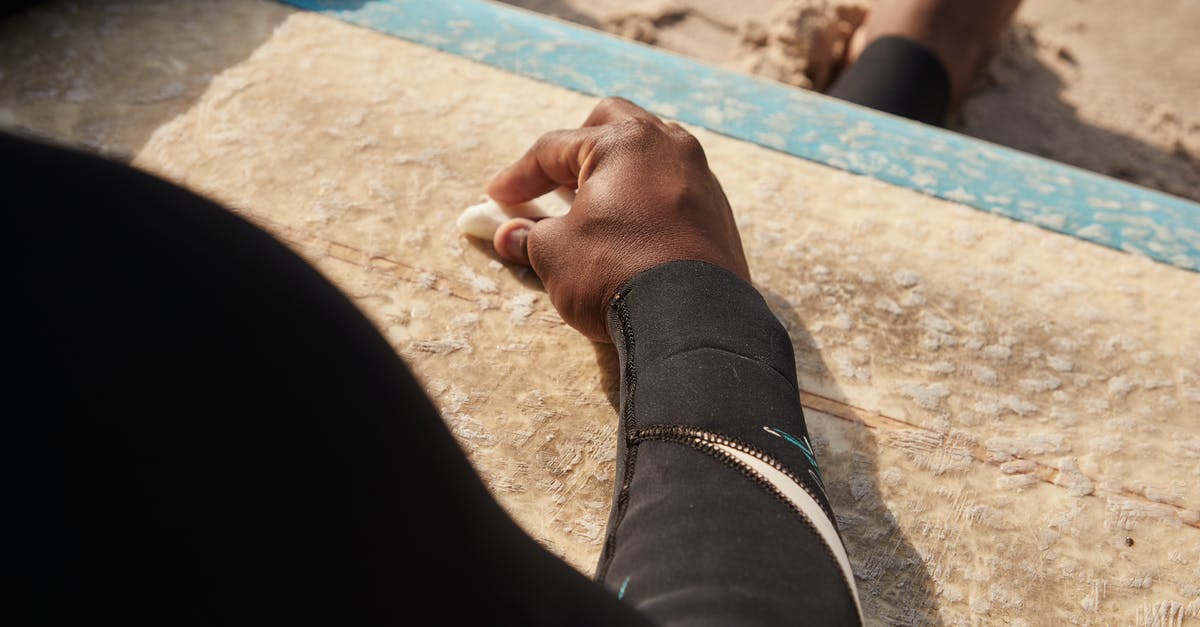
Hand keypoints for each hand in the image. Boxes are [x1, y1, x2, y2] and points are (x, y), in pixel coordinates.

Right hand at [487, 97, 750, 342]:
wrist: (693, 322)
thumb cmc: (616, 274)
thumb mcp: (556, 254)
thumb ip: (531, 236)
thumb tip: (510, 236)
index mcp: (624, 141)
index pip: (553, 149)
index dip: (518, 177)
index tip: (496, 199)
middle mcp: (669, 146)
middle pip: (610, 126)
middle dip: (574, 152)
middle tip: (551, 183)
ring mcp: (701, 178)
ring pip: (648, 157)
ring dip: (614, 175)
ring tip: (588, 208)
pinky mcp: (718, 214)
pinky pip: (671, 190)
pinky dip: (643, 201)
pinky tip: (629, 231)